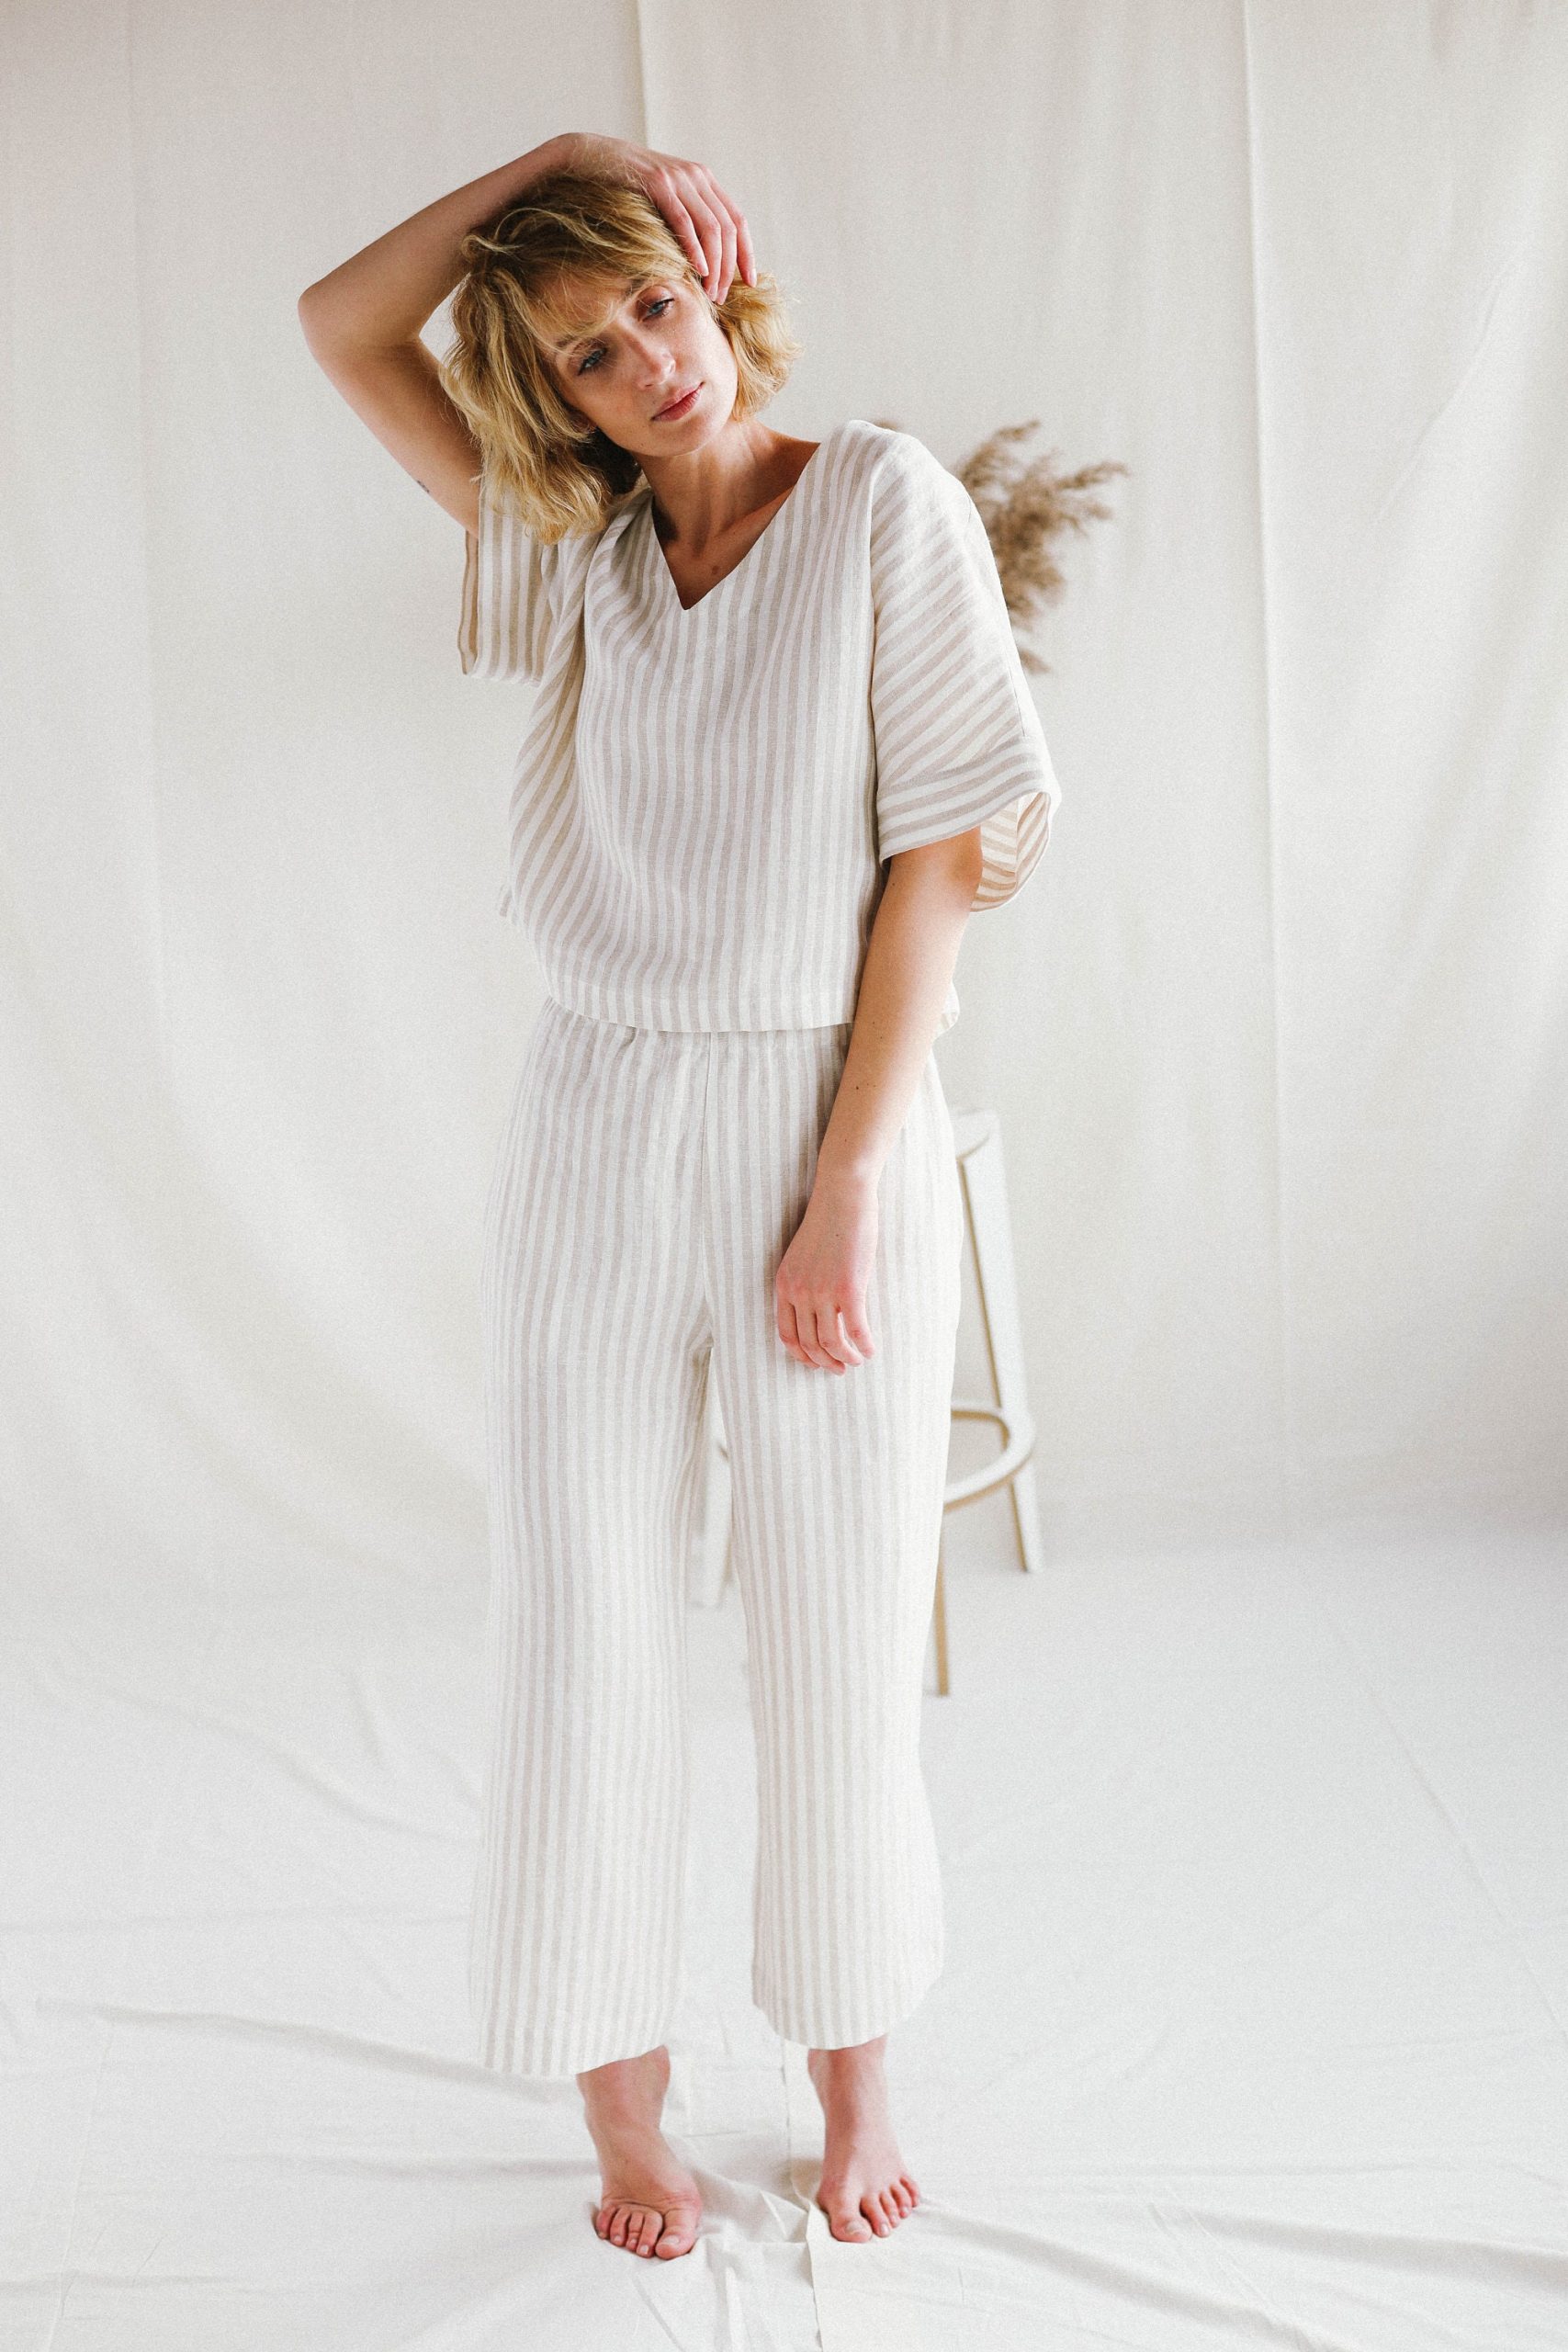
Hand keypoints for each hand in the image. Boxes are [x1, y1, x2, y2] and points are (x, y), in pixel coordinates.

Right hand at [557, 133, 756, 305]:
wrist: (588, 156)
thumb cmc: (622, 187)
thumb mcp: (662, 201)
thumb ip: (684, 218)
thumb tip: (702, 260)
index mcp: (703, 179)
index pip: (737, 220)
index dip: (746, 253)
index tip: (750, 282)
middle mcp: (696, 175)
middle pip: (727, 228)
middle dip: (728, 268)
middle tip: (720, 297)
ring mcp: (678, 177)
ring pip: (711, 227)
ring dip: (714, 265)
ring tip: (709, 292)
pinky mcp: (657, 183)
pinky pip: (684, 221)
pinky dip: (694, 248)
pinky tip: (698, 270)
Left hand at [775, 1173, 878, 1373]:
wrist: (841, 1197)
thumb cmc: (827, 1222)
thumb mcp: (802, 1256)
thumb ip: (803, 1283)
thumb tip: (815, 1310)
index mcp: (785, 1285)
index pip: (786, 1334)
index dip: (801, 1355)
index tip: (815, 1363)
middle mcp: (799, 1292)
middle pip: (809, 1343)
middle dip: (825, 1362)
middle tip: (839, 1369)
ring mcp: (823, 1292)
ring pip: (832, 1343)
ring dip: (846, 1358)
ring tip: (857, 1361)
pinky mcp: (849, 1289)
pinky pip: (856, 1330)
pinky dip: (865, 1346)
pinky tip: (872, 1349)